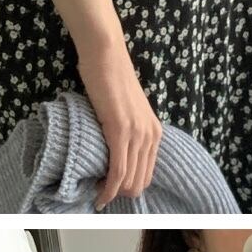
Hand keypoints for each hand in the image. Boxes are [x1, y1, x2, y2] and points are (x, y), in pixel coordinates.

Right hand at [76, 37, 162, 207]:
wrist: (106, 55)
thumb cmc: (110, 79)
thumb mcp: (126, 111)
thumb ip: (126, 131)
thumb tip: (113, 151)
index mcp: (155, 132)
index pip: (147, 174)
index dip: (130, 189)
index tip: (112, 193)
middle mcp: (151, 135)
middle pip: (139, 182)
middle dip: (121, 196)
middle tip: (100, 196)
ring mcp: (137, 133)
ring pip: (129, 180)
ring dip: (112, 194)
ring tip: (97, 196)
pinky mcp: (120, 130)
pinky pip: (118, 170)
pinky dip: (108, 188)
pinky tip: (99, 195)